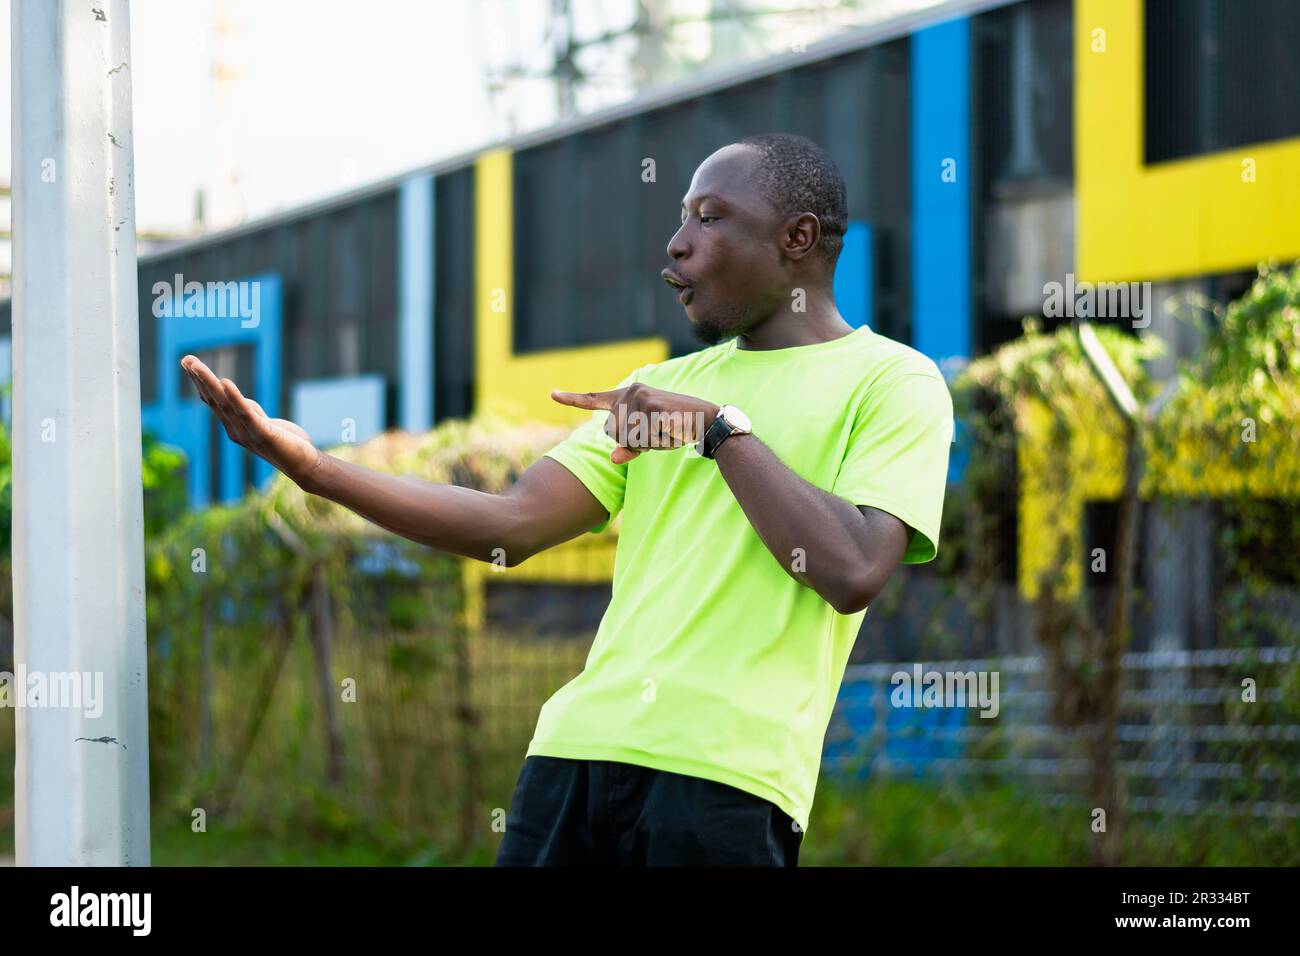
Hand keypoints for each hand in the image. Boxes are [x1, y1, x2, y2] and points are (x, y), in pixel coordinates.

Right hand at [180, 355, 322, 485]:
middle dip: (200, 380)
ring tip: (197, 366)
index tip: (189, 363)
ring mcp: (247, 433)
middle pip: (214, 401)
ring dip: (210, 384)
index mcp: (235, 426)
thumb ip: (251, 412)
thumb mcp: (265, 423)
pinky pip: (246, 414)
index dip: (201, 383)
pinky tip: (225, 382)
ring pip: (225, 405)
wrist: (305, 465)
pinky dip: (235, 397)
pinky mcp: (263, 434)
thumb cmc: (288, 444)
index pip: (214, 401)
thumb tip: (239, 399)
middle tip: (186, 359)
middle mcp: (235, 430)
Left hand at [551, 383, 719, 463]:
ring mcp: (640, 398)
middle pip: (613, 433)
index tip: (551, 394)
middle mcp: (630, 393)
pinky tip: (670, 429)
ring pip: (626, 438)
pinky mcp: (651, 406)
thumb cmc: (674, 429)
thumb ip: (628, 447)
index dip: (572, 399)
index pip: (594, 398)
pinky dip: (657, 441)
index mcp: (627, 396)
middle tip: (659, 431)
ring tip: (665, 429)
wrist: (705, 420)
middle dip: (635, 442)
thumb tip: (612, 458)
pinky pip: (642, 439)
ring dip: (647, 442)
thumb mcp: (648, 440)